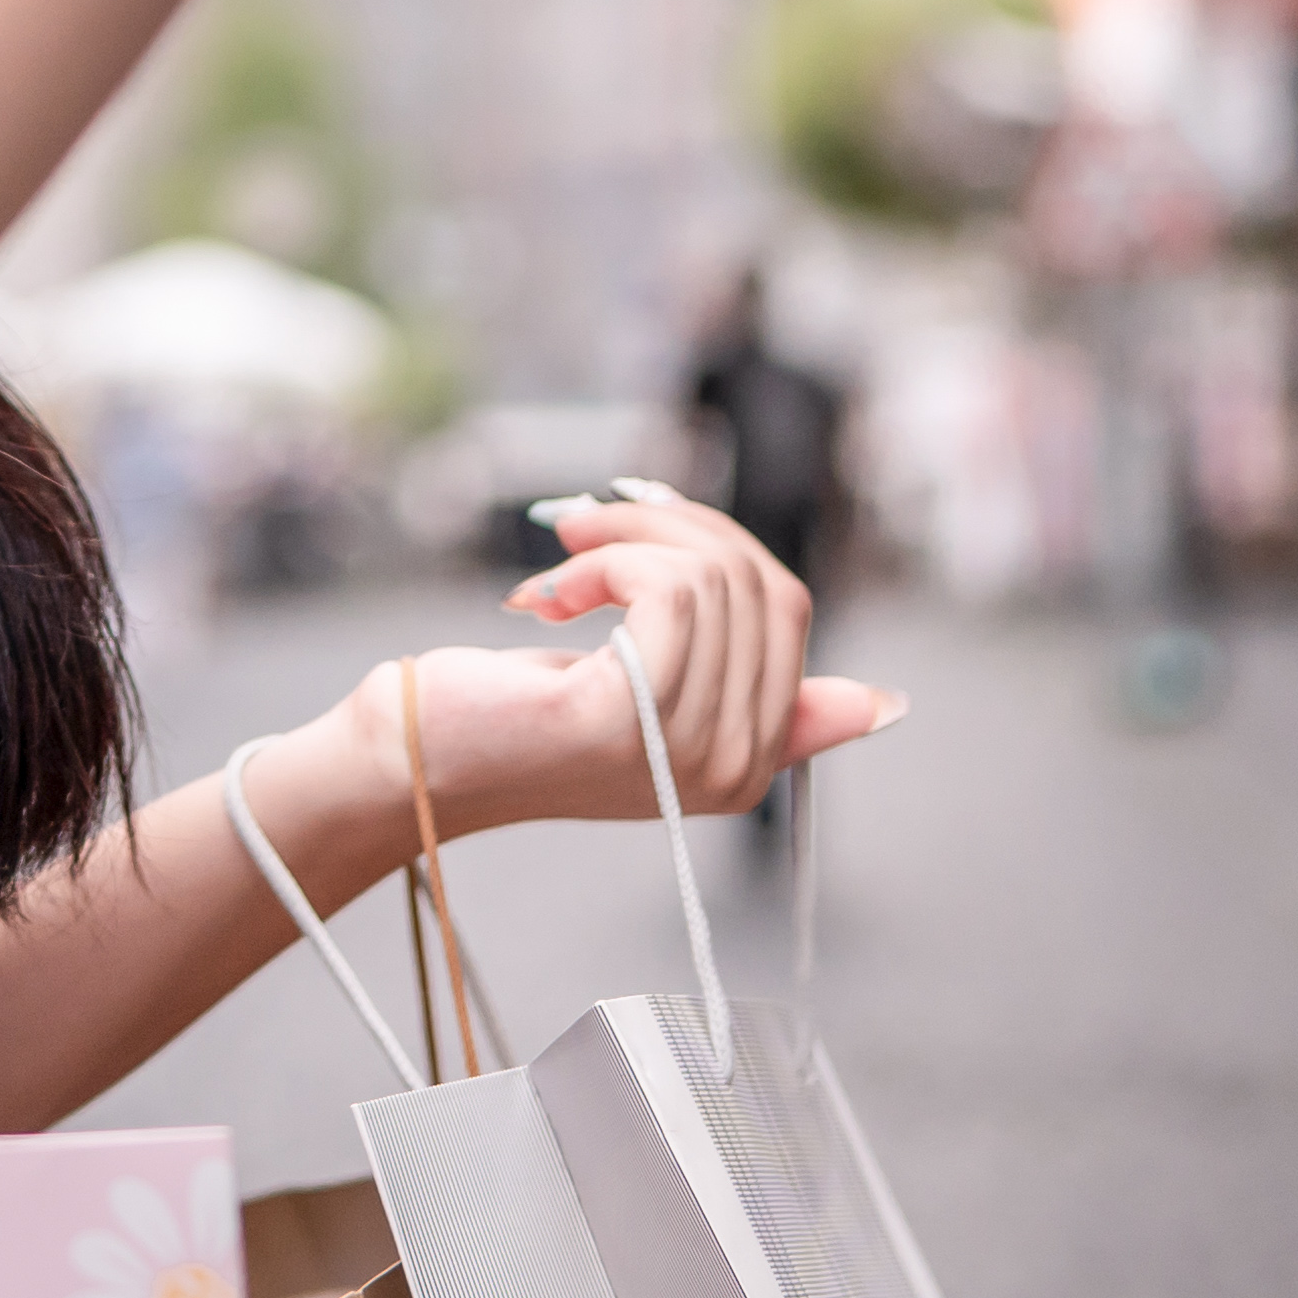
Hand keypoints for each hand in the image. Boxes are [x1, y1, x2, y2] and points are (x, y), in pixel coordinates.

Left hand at [346, 483, 897, 841]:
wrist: (414, 764)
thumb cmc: (517, 721)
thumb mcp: (649, 698)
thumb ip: (754, 690)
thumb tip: (883, 705)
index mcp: (749, 763)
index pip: (789, 607)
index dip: (718, 543)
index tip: (639, 534)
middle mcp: (732, 770)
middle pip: (759, 581)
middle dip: (670, 527)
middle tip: (588, 531)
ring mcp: (684, 751)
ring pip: (710, 576)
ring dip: (622, 538)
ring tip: (563, 568)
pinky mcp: (629, 718)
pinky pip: (668, 589)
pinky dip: (607, 559)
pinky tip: (552, 591)